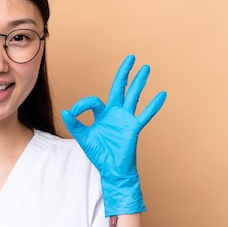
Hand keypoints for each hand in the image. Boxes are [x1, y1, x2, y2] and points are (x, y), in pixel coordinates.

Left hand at [62, 54, 165, 215]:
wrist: (111, 169)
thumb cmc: (99, 153)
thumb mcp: (83, 137)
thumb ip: (75, 124)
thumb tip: (65, 112)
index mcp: (103, 114)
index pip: (93, 101)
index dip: (82, 105)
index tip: (73, 113)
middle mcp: (116, 113)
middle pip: (120, 88)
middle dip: (124, 73)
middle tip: (131, 57)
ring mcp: (126, 119)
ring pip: (133, 96)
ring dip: (139, 82)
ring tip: (146, 67)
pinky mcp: (133, 128)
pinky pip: (145, 115)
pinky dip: (153, 106)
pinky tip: (162, 94)